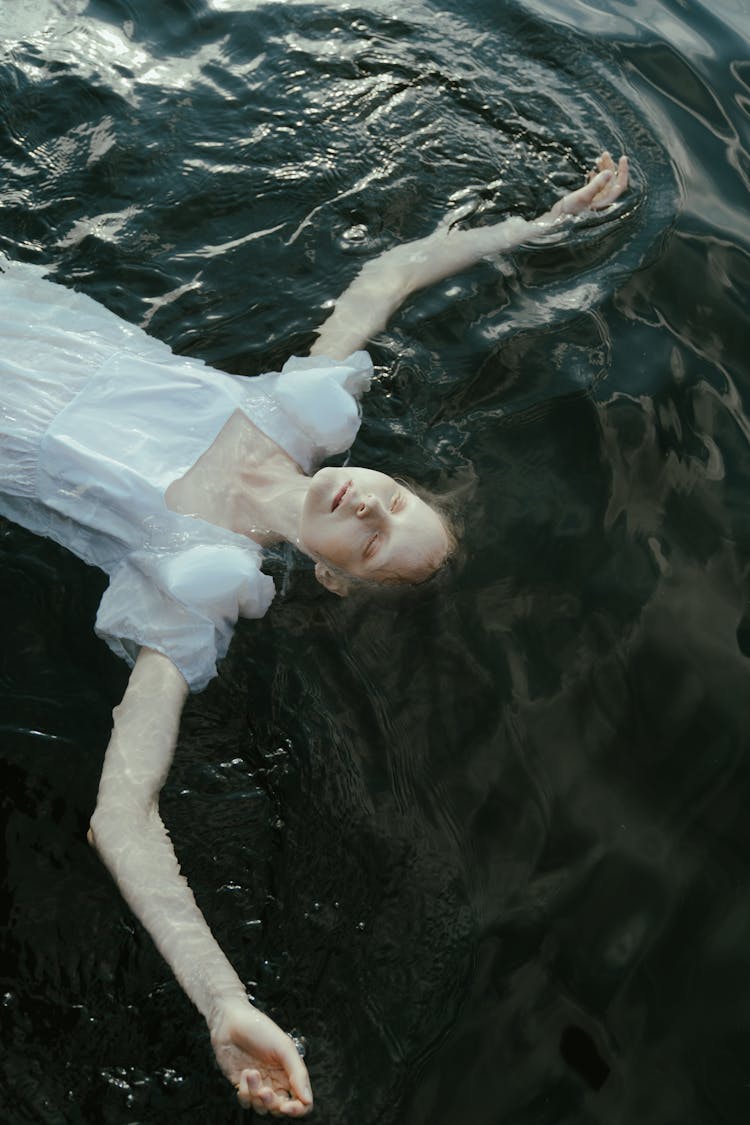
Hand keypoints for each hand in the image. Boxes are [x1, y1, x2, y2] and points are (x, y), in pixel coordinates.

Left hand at [210, 1001, 312, 1116]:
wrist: (230, 1022)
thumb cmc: (260, 1029)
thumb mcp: (284, 1047)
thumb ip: (298, 1073)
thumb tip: (308, 1100)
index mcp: (290, 1072)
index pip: (302, 1101)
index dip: (297, 1110)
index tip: (287, 1107)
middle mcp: (276, 1081)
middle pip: (281, 1109)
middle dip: (272, 1104)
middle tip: (265, 1091)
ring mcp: (259, 1085)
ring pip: (262, 1108)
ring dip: (256, 1094)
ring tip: (251, 1073)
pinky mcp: (242, 1086)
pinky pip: (246, 1102)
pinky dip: (244, 1092)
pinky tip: (243, 1073)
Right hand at [548, 151, 628, 219]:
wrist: (556, 223)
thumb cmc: (569, 212)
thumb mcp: (583, 196)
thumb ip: (596, 184)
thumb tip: (610, 172)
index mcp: (606, 202)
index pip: (620, 185)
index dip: (623, 171)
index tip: (623, 157)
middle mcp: (603, 202)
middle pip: (612, 182)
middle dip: (610, 167)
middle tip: (604, 154)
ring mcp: (596, 202)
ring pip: (604, 183)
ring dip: (602, 170)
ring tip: (598, 159)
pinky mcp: (588, 201)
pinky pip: (596, 187)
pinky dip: (595, 178)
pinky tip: (591, 171)